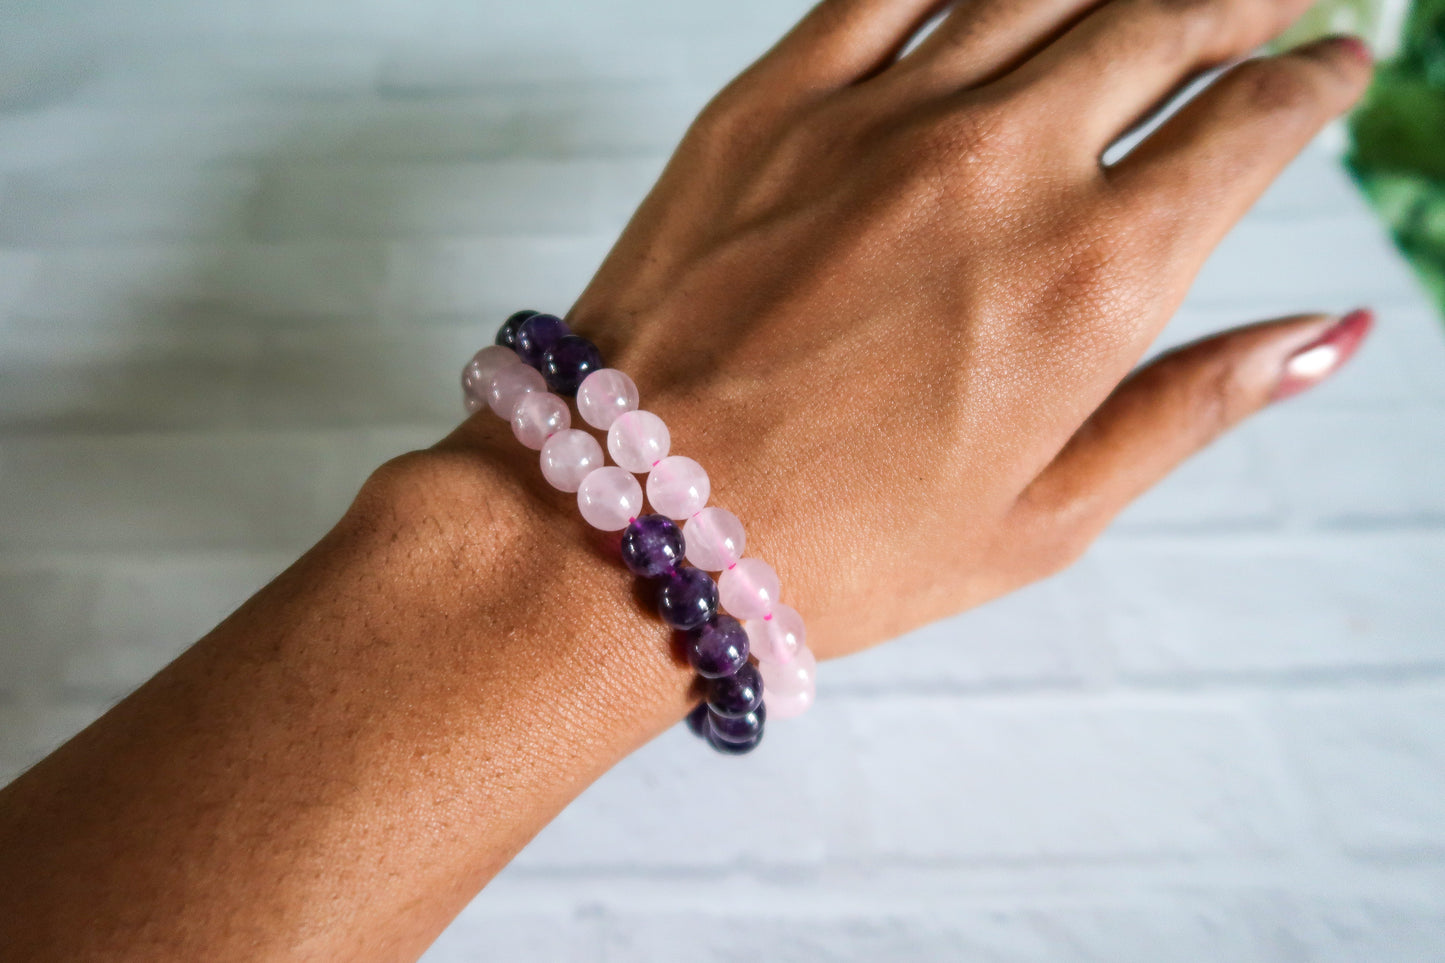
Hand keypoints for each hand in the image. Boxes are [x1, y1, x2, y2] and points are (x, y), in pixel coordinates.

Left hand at [524, 0, 1373, 659]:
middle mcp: (1005, 169)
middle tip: (1272, 4)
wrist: (635, 521)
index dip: (1314, 82)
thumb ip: (1194, 408)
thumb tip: (1329, 333)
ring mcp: (882, 117)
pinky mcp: (775, 98)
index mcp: (1092, 280)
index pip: (1252, 125)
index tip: (1334, 69)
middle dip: (1243, 3)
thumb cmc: (841, 548)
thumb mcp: (1046, 518)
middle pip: (1165, 23)